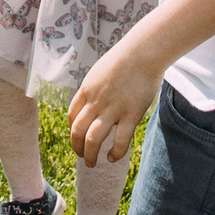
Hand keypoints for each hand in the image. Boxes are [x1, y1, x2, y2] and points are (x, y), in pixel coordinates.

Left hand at [65, 38, 159, 164]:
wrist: (142, 52)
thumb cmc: (126, 58)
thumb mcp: (101, 70)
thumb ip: (96, 87)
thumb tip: (96, 96)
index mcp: (87, 90)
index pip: (71, 116)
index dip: (72, 131)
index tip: (77, 137)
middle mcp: (95, 102)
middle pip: (77, 131)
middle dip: (76, 147)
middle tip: (81, 156)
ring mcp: (112, 109)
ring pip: (92, 140)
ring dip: (89, 155)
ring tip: (92, 163)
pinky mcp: (131, 115)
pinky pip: (119, 141)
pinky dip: (114, 153)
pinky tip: (112, 157)